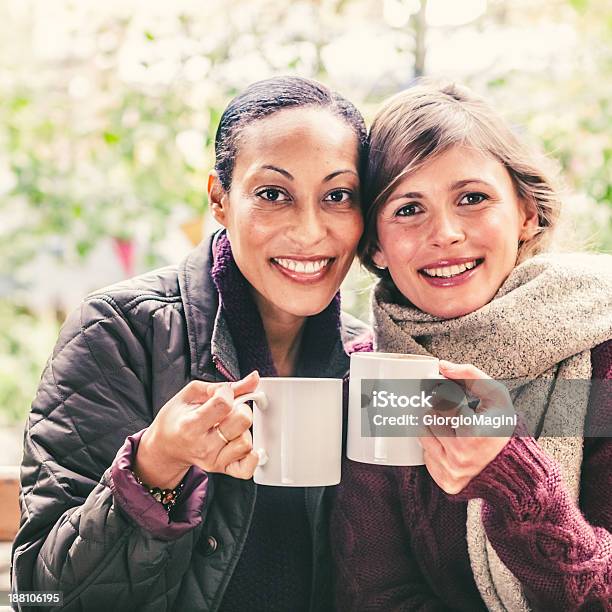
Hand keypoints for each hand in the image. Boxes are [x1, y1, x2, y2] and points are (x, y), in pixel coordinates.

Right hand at [134, 371, 260, 487]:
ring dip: (243, 430)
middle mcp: (203, 446)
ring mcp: (213, 460)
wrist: (166, 447)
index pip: (224, 404)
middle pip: (242, 421)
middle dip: (240, 408)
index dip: (227, 393)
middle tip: (229, 410)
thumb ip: (224, 385)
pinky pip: (247, 468)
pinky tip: (242, 442)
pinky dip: (252, 457)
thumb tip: (253, 378)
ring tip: (229, 426)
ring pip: (247, 442)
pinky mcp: (222, 469)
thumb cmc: (177, 418)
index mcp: (190, 425)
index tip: (221, 394)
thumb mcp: (192, 394)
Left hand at [418, 360, 514, 494]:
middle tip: (453, 412)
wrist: (513, 466)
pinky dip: (435, 446)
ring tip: (452, 426)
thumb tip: (442, 366)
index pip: (441, 402)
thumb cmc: (502, 426)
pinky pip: (425, 455)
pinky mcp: (445, 481)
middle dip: (439, 410)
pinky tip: (450, 444)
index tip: (451, 396)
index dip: (445, 395)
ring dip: (433, 426)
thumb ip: (470, 374)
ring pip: (422, 435)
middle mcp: (460, 456)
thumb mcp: (496, 395)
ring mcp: (451, 471)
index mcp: (474, 432)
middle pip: (428, 418)